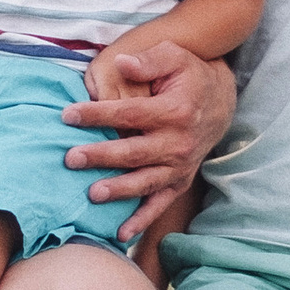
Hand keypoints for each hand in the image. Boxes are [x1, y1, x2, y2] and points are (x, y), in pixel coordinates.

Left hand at [62, 41, 234, 248]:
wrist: (221, 100)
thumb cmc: (190, 75)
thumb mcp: (174, 55)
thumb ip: (148, 61)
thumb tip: (121, 63)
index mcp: (175, 110)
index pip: (129, 114)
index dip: (97, 115)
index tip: (68, 115)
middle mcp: (178, 142)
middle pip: (133, 152)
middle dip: (101, 156)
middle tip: (71, 158)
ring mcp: (180, 166)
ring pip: (145, 182)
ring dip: (118, 190)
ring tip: (92, 194)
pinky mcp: (180, 181)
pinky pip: (160, 203)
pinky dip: (142, 220)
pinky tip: (121, 233)